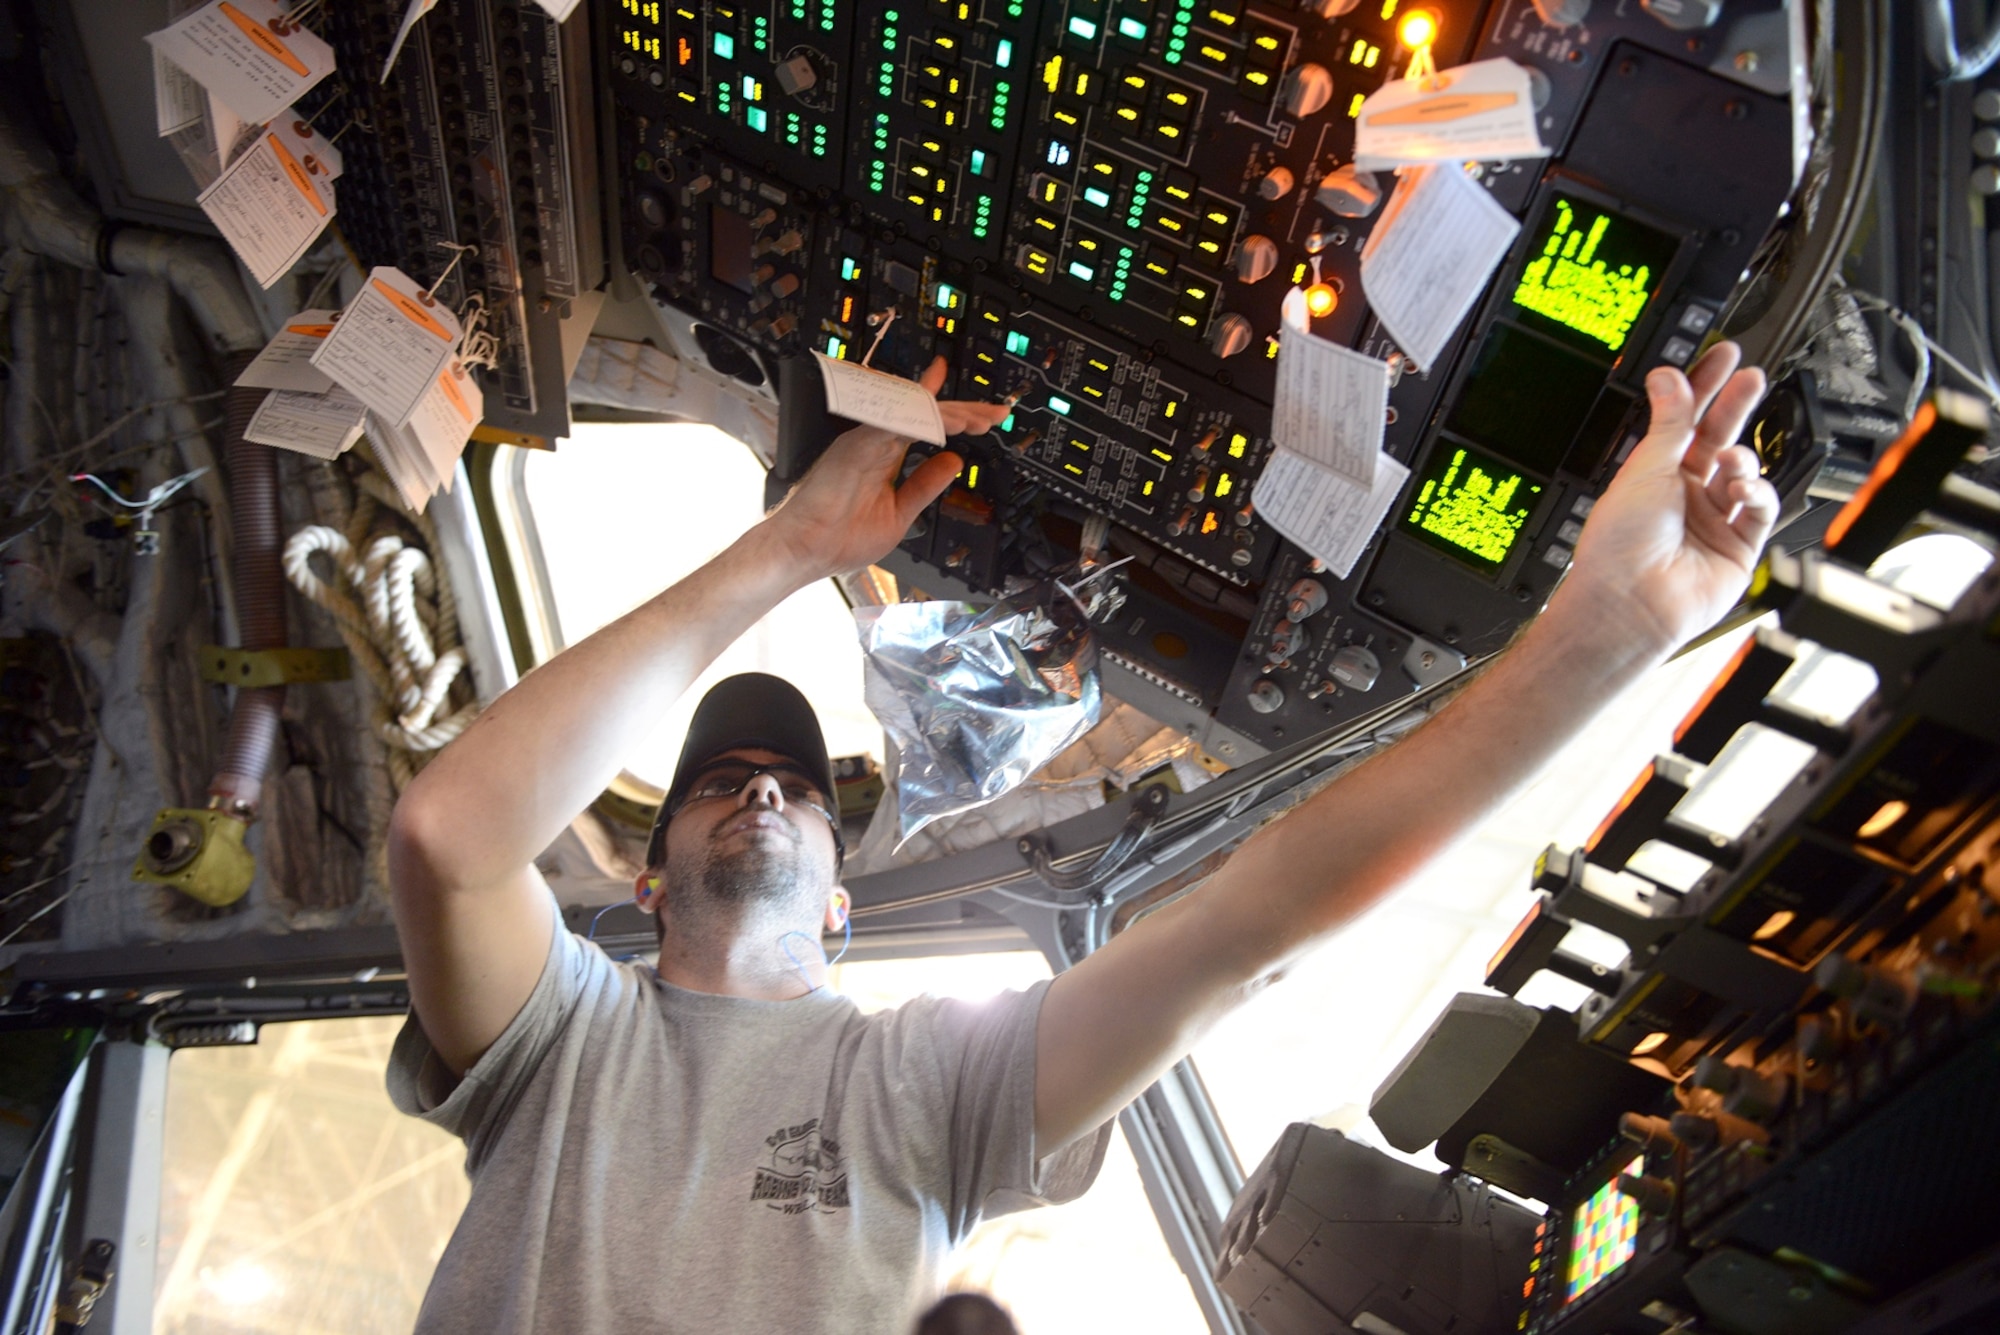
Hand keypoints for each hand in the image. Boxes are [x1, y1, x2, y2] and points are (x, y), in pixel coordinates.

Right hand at [762, 357, 1009, 580]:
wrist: (806, 552)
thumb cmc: (839, 538)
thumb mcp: (900, 512)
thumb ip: (924, 485)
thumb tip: (953, 463)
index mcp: (884, 455)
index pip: (925, 425)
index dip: (956, 416)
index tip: (987, 415)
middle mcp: (876, 441)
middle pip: (926, 413)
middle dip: (965, 411)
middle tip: (996, 413)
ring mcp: (866, 440)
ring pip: (914, 413)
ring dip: (950, 414)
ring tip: (979, 419)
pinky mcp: (857, 445)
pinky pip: (895, 423)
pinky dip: (923, 421)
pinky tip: (950, 425)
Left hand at [1557, 341, 1779, 655]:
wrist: (1631, 602)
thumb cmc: (1620, 545)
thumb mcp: (1645, 468)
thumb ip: (1669, 421)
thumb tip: (1669, 376)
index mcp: (1655, 473)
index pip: (1687, 419)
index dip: (1706, 386)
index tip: (1722, 357)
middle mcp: (1684, 494)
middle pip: (1720, 437)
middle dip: (1737, 406)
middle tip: (1751, 378)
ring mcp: (1712, 520)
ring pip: (1745, 472)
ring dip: (1741, 460)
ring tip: (1728, 462)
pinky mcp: (1738, 546)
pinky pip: (1762, 509)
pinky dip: (1757, 494)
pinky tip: (1741, 491)